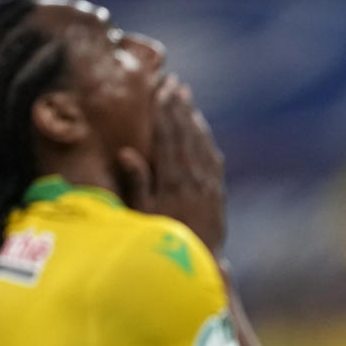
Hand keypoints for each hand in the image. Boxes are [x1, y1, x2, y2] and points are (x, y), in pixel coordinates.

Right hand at [117, 74, 226, 251]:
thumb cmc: (162, 241)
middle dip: (178, 106)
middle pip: (186, 133)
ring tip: (185, 95)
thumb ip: (136, 184)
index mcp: (173, 180)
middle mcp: (194, 178)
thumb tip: (127, 153)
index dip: (162, 110)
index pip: (167, 136)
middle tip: (172, 81)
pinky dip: (205, 138)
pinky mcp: (218, 192)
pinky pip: (213, 158)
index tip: (158, 88)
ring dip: (192, 117)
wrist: (200, 263)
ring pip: (201, 142)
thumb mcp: (142, 216)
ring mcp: (209, 184)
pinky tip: (200, 127)